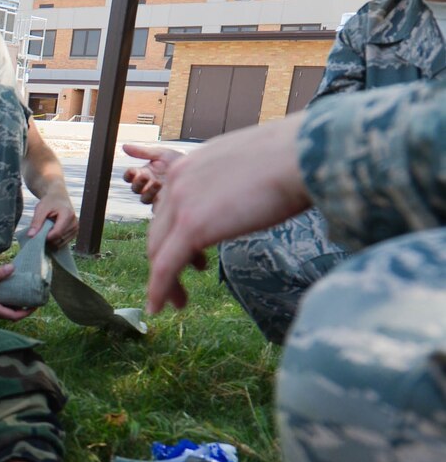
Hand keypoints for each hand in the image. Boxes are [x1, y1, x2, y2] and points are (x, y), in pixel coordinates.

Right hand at [0, 264, 29, 321]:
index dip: (27, 312)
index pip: (14, 316)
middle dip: (21, 309)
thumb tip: (12, 268)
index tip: (35, 305)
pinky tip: (2, 293)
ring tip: (18, 295)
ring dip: (11, 307)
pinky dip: (2, 304)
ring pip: (2, 313)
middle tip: (29, 299)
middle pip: (10, 316)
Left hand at [25, 188, 76, 245]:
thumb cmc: (49, 202)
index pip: (57, 232)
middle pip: (59, 239)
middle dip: (48, 238)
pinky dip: (55, 240)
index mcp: (67, 214)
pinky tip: (51, 232)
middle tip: (41, 230)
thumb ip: (36, 222)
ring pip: (61, 243)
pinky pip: (63, 243)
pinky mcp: (75, 233)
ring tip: (47, 229)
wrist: (59, 198)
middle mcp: (74, 223)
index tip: (37, 234)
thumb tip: (30, 235)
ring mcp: (76, 229)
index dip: (46, 237)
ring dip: (52, 240)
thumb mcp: (40, 208)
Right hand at [121, 141, 182, 204]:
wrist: (198, 170)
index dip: (128, 175)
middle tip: (146, 176)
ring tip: (158, 183)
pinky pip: (156, 208)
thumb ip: (143, 152)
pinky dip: (159, 202)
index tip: (133, 171)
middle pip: (135, 189)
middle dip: (138, 183)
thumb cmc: (178, 161)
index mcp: (145, 173)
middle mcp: (148, 185)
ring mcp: (156, 196)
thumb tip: (124, 146)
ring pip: (144, 199)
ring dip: (148, 191)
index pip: (130, 177)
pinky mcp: (165, 205)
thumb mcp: (161, 154)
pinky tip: (166, 194)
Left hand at [146, 116, 310, 313]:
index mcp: (194, 163)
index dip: (176, 235)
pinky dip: (159, 290)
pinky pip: (165, 266)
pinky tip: (160, 307)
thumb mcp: (254, 164)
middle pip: (160, 229)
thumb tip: (257, 192)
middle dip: (167, 259)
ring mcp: (182, 202)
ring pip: (158, 250)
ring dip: (163, 280)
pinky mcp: (191, 226)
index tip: (192, 257)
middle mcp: (180, 178)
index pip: (171, 205)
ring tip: (178, 301)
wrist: (304, 154)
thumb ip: (239, 181)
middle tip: (180, 283)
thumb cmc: (296, 158)